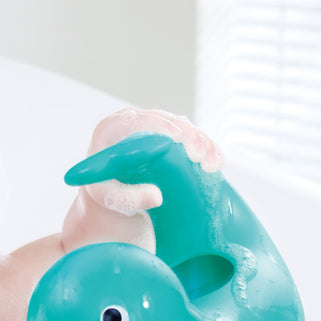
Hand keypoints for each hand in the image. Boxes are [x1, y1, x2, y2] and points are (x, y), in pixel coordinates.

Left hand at [83, 108, 223, 215]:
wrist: (112, 201)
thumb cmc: (105, 197)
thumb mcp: (109, 200)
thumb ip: (127, 198)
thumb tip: (156, 197)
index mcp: (112, 129)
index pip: (137, 119)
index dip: (159, 125)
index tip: (177, 137)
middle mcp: (135, 123)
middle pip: (166, 120)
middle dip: (188, 135)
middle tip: (200, 156)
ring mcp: (156, 130)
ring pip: (184, 128)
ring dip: (202, 143)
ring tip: (211, 165)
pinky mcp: (172, 140)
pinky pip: (192, 139)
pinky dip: (206, 150)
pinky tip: (216, 163)